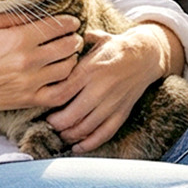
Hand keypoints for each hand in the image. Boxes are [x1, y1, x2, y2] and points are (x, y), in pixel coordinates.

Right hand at [0, 12, 80, 114]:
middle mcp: (28, 60)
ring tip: (69, 56)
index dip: (69, 23)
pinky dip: (68, 84)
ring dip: (72, 59)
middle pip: (67, 46)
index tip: (72, 23)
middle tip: (74, 38)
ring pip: (67, 68)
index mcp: (18, 38)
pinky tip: (65, 77)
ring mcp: (30, 82)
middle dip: (74, 39)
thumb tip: (41, 13)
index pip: (56, 27)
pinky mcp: (29, 100)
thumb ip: (16, 17)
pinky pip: (60, 93)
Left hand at [46, 27, 168, 153]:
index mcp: (90, 69)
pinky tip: (77, 148)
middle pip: (72, 114)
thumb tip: (53, 45)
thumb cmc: (114, 48)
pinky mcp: (122, 112)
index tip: (42, 106)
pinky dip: (89, 144)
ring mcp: (112, 103)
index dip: (50, 103)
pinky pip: (105, 133)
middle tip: (49, 123)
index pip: (64, 91)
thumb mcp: (94, 40)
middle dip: (56, 124)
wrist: (145, 57)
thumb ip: (73, 45)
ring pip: (87, 127)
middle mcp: (101, 88)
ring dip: (70, 135)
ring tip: (61, 133)